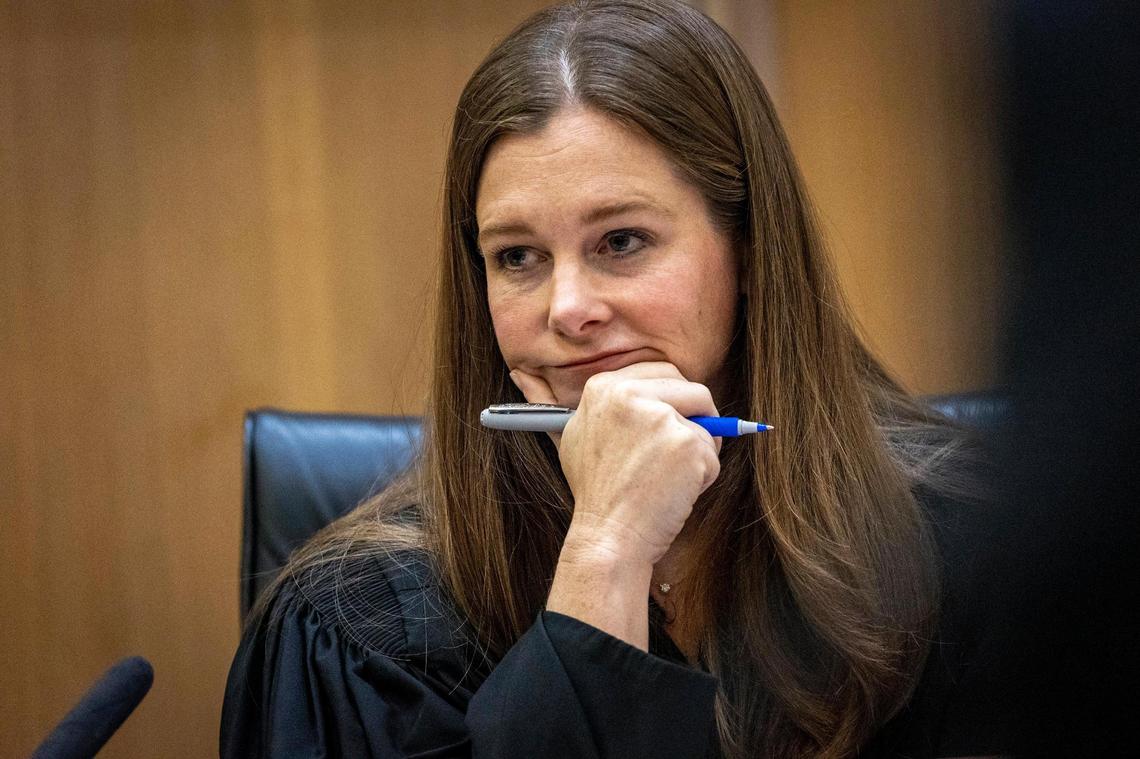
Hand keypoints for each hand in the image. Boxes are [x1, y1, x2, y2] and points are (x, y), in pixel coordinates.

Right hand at [511, 362, 720, 567]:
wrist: (607, 536)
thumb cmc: (597, 494)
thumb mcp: (582, 436)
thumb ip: (612, 408)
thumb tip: (652, 395)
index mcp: (604, 388)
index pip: (660, 371)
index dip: (674, 397)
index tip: (676, 418)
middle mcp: (630, 394)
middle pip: (691, 388)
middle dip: (699, 416)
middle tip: (688, 447)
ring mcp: (661, 418)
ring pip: (706, 424)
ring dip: (699, 452)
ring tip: (668, 481)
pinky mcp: (688, 444)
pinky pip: (713, 455)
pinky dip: (703, 477)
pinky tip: (674, 494)